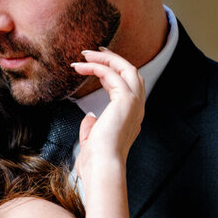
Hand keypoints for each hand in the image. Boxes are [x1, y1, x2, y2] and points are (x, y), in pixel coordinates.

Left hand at [71, 47, 144, 189]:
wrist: (102, 167)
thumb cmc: (96, 161)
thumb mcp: (93, 140)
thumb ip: (92, 128)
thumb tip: (90, 117)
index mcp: (131, 117)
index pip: (126, 87)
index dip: (111, 73)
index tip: (95, 65)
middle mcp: (137, 108)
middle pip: (132, 72)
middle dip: (114, 59)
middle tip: (94, 51)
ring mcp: (135, 103)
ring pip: (126, 68)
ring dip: (105, 58)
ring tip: (85, 54)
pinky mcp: (126, 100)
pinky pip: (111, 74)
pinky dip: (96, 66)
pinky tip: (80, 67)